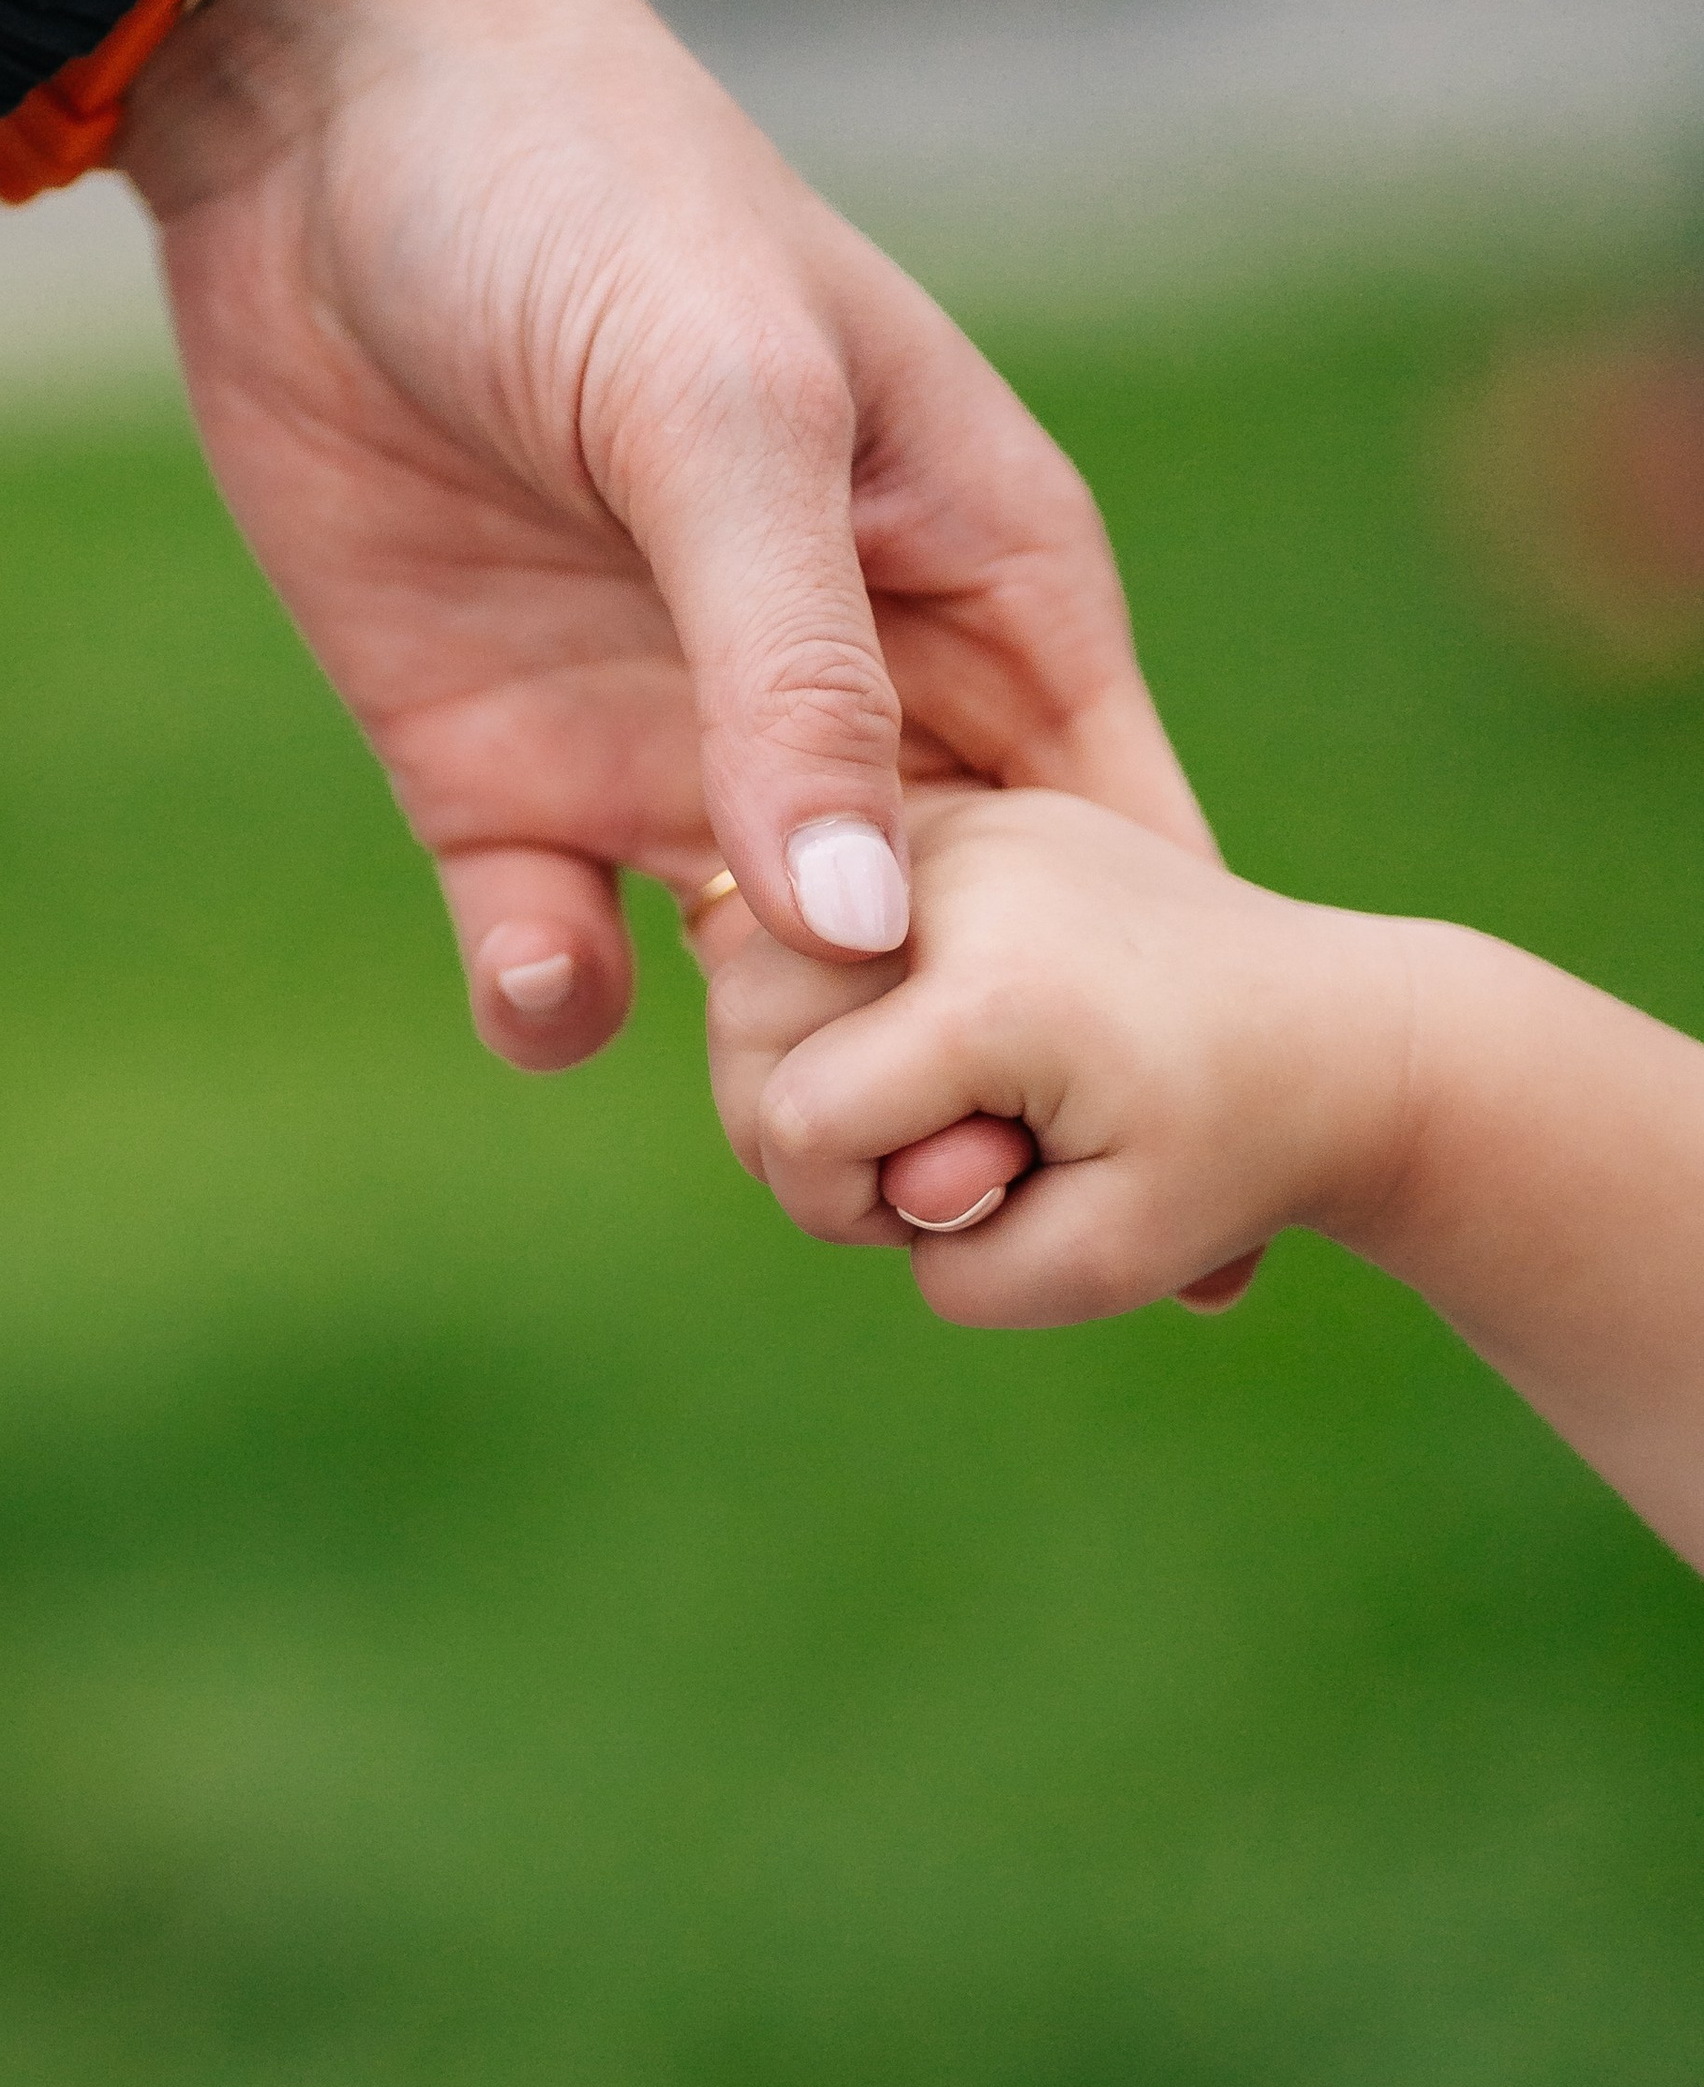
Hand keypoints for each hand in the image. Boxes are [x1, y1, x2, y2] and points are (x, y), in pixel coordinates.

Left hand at [121, 0, 1210, 1072]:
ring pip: (757, 982)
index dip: (1141, 991)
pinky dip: (554, 995)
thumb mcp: (729, 413)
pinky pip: (551, 942)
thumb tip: (869, 933)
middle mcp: (843, 687)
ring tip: (743, 1111)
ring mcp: (665, 735)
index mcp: (978, 580)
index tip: (1150, 1153)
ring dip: (756, 1068)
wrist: (313, 110)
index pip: (1115, 828)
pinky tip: (545, 970)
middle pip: (941, 946)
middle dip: (938, 1075)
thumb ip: (801, 671)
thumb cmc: (584, 191)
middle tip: (911, 1193)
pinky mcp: (492, 761)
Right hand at [705, 788, 1417, 1324]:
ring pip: (756, 957)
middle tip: (928, 1163)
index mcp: (1000, 988)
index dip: (844, 1205)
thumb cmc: (1231, 1157)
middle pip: (743, 1020)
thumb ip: (952, 1270)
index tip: (960, 1209)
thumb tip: (851, 1172)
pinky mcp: (959, 815)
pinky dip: (843, 994)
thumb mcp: (1102, 1266)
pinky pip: (817, 911)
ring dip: (806, 1056)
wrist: (1343, 1030)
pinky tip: (940, 1034)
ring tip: (931, 1102)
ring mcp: (958, 827)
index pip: (797, 1123)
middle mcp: (959, 874)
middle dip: (797, 1125)